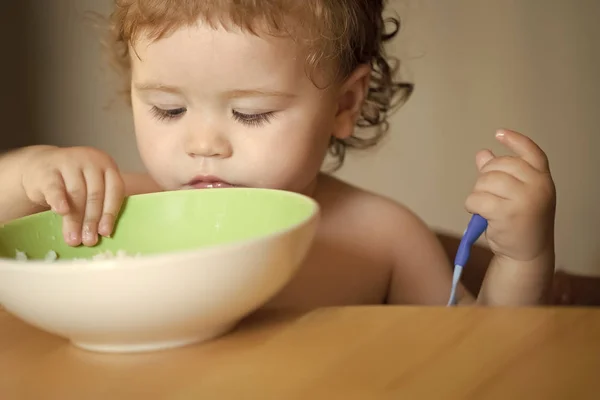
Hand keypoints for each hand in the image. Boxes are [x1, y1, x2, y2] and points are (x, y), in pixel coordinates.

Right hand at [21, 146, 124, 246]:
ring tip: (73, 239)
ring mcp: (69, 162)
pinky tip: (61, 212)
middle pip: (95, 194)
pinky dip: (59, 200)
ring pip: (75, 194)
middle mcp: (91, 161)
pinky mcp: (48, 169)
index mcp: (107, 165)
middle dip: (92, 221)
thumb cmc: (73, 183)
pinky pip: (55, 187)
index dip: (110, 212)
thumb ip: (98, 205)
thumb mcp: (90, 188)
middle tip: (89, 241)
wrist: (41, 168)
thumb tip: (101, 235)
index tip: (105, 232)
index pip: (114, 190)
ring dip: (75, 220)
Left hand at [465, 129, 555, 261]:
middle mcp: (538, 185)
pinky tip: (478, 213)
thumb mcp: (516, 195)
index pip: (531, 152)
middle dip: (485, 177)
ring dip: (477, 193)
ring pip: (485, 181)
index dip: (515, 141)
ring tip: (485, 207)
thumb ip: (501, 174)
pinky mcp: (507, 213)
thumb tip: (483, 154)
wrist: (527, 254)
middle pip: (498, 165)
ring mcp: (524, 198)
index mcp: (542, 178)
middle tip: (487, 195)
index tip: (499, 133)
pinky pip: (476, 198)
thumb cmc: (520, 223)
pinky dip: (471, 205)